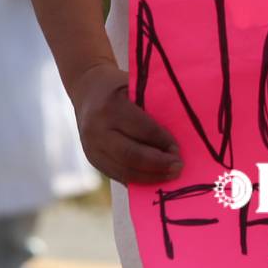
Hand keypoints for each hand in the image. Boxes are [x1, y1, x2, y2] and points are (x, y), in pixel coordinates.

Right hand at [69, 62, 182, 183]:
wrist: (87, 90)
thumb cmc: (119, 87)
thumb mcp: (134, 87)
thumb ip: (152, 108)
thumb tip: (181, 133)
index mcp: (111, 107)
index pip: (143, 130)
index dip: (163, 142)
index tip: (179, 149)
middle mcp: (97, 130)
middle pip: (132, 155)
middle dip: (158, 164)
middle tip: (179, 167)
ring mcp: (92, 147)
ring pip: (124, 170)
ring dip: (150, 177)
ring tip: (170, 175)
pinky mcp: (93, 159)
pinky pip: (117, 175)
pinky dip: (138, 179)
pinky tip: (154, 179)